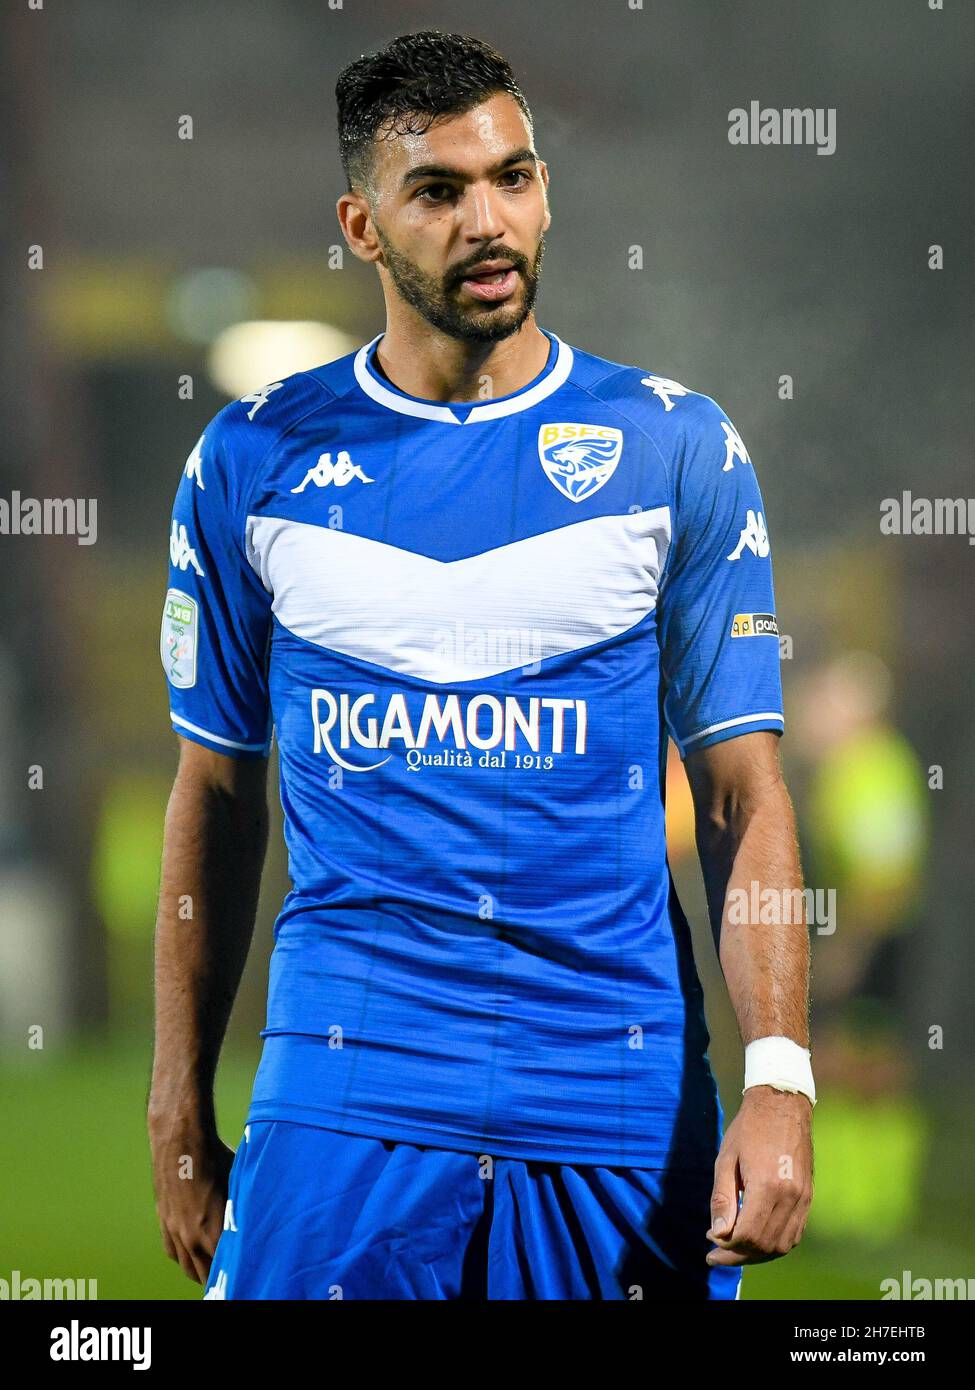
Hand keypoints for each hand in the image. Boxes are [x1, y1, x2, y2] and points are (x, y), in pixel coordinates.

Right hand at [149, 1110, 234, 1284]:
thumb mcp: (239, 1184)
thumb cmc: (216, 1159)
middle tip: (234, 1271)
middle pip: (207, 1274)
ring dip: (202, 1270)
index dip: (239, 1270)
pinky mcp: (165, 1223)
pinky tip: (195, 1253)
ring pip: (189, 1268)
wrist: (181, 1143)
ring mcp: (176, 1233)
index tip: (249, 1270)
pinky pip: (174, 1253)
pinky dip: (185, 1257)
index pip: (227, 1267)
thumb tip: (263, 1222)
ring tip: (217, 1268)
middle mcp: (192, 1239)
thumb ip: (245, 1210)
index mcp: (213, 1232)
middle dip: (221, 1275)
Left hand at [706, 1086, 812, 1265]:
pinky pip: (793, 1234)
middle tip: (716, 1253)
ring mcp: (803, 1199)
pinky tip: (756, 1240)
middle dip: (738, 1255)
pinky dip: (774, 1245)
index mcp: (767, 1185)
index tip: (709, 1240)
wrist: (782, 1105)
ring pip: (781, 1245)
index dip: (726, 1245)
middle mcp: (790, 1196)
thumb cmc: (749, 1129)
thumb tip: (718, 1234)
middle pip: (764, 1245)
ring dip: (756, 1254)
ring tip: (734, 1250)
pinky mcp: (808, 1197)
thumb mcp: (725, 1159)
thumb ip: (721, 1198)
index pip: (747, 1234)